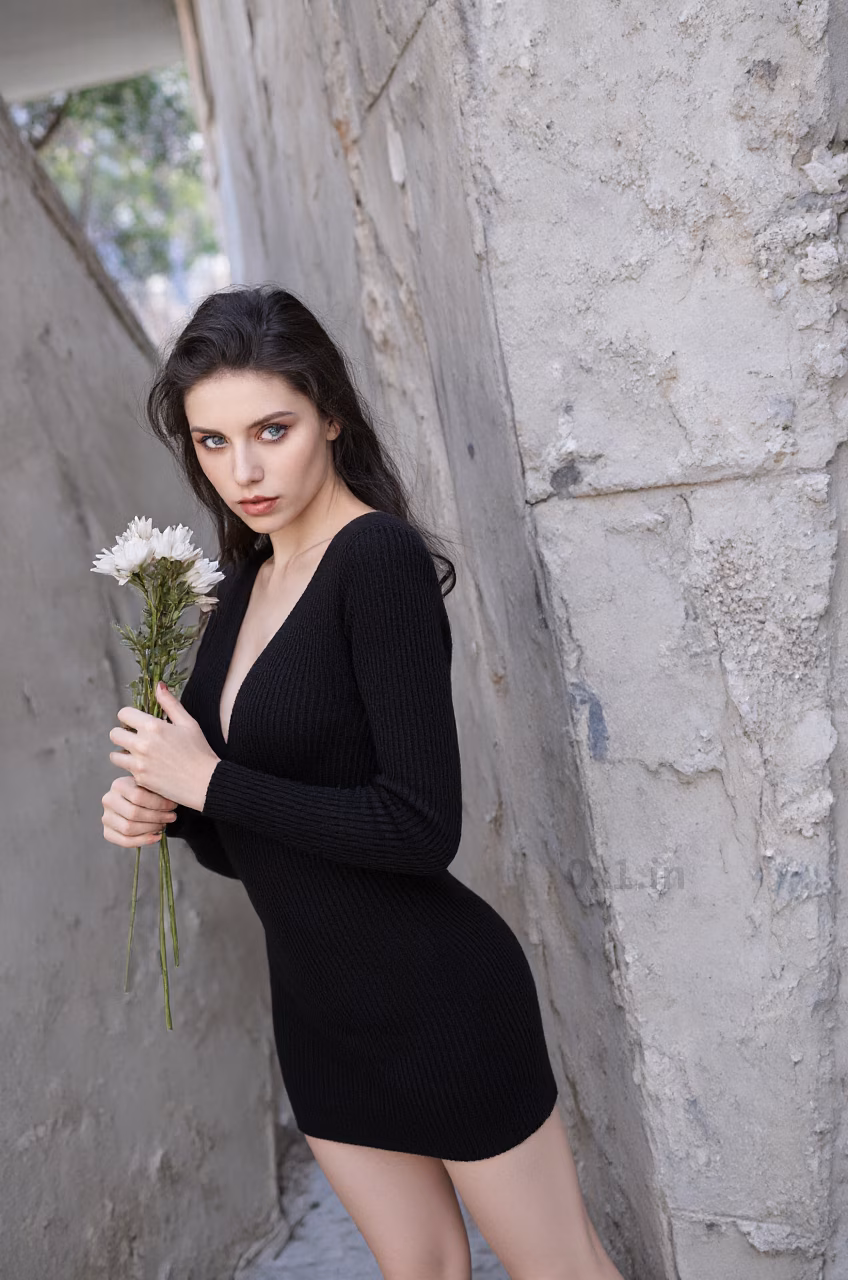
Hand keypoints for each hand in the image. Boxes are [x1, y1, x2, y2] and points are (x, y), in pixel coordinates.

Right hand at [102, 774, 177, 847]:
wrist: (130, 799)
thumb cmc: (146, 791)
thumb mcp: (149, 784)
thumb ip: (157, 788)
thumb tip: (172, 798)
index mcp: (119, 785)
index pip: (138, 796)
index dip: (159, 803)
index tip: (173, 806)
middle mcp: (108, 800)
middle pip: (134, 814)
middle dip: (157, 817)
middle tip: (171, 817)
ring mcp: (106, 817)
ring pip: (129, 829)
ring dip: (151, 829)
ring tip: (163, 825)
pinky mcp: (107, 832)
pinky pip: (124, 841)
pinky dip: (143, 841)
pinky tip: (156, 837)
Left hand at [108, 682, 220, 811]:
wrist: (205, 783)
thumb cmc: (200, 751)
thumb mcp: (188, 723)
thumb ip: (170, 703)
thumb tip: (158, 686)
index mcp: (153, 727)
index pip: (123, 714)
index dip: (129, 716)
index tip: (136, 721)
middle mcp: (142, 744)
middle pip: (114, 734)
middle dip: (123, 733)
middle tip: (135, 737)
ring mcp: (139, 763)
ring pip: (114, 755)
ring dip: (123, 752)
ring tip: (137, 753)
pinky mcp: (140, 779)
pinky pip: (124, 770)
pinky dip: (131, 768)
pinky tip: (145, 767)